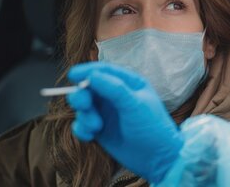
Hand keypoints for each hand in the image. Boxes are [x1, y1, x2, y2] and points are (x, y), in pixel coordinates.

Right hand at [66, 62, 182, 182]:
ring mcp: (107, 113)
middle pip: (88, 88)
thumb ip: (114, 88)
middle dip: (82, 96)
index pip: (104, 71)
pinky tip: (91, 137)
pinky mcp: (100, 130)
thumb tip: (92, 75)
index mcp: (128, 83)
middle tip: (84, 105)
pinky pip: (81, 125)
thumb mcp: (135, 105)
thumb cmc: (152, 128)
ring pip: (83, 107)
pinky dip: (82, 129)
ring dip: (84, 116)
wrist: (156, 159)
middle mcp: (115, 96)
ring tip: (97, 127)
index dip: (87, 71)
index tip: (73, 75)